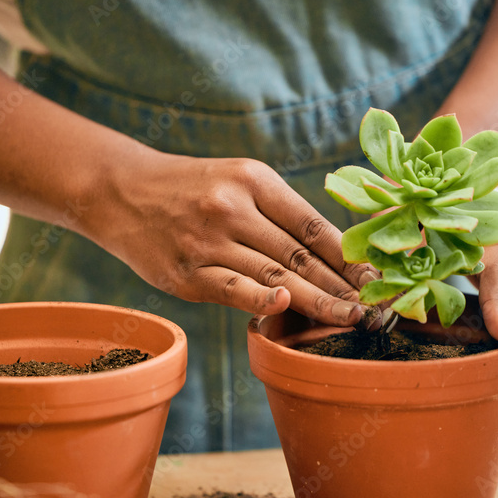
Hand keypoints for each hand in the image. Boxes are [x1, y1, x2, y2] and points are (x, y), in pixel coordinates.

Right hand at [89, 152, 376, 325]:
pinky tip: (285, 307)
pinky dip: (260, 299)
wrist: (120, 191)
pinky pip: (232, 289)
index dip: (349, 255)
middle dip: (343, 284)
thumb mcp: (235, 180)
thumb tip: (330, 254)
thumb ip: (277, 213)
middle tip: (376, 307)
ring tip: (350, 318)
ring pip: (274, 274)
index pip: (312, 224)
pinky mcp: (186, 273)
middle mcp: (232, 207)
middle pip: (300, 254)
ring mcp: (207, 242)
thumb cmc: (189, 189)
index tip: (375, 276)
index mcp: (253, 180)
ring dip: (317, 301)